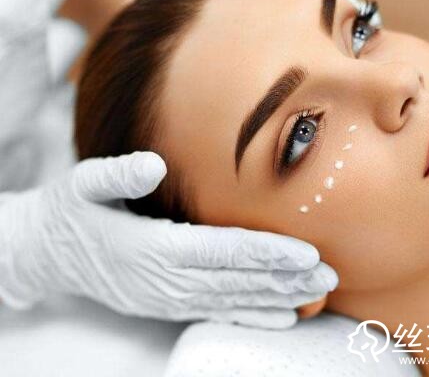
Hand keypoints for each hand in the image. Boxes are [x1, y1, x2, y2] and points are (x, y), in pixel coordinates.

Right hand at [0, 152, 337, 328]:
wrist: (47, 254)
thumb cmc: (71, 212)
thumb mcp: (83, 183)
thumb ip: (118, 174)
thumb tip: (153, 165)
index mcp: (152, 248)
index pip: (221, 251)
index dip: (265, 253)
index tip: (306, 253)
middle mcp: (166, 280)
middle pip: (236, 281)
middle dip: (285, 279)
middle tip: (329, 275)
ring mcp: (168, 299)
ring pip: (233, 301)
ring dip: (277, 298)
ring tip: (316, 293)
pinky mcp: (168, 305)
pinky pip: (217, 314)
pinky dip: (252, 316)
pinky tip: (282, 316)